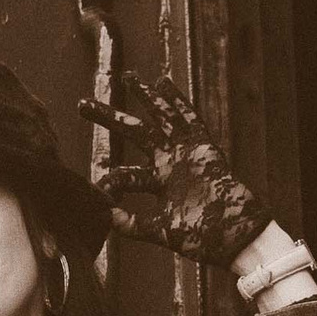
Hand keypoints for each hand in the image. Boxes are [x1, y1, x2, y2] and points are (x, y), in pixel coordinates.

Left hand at [83, 69, 267, 263]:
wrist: (235, 238)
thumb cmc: (203, 238)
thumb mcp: (163, 232)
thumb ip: (135, 226)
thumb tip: (106, 218)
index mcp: (158, 183)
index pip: (126, 174)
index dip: (110, 179)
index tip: (94, 187)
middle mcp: (168, 162)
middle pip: (134, 132)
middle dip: (108, 117)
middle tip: (82, 104)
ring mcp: (185, 153)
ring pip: (160, 118)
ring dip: (144, 97)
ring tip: (127, 77)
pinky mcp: (204, 149)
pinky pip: (189, 119)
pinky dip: (177, 101)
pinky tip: (162, 82)